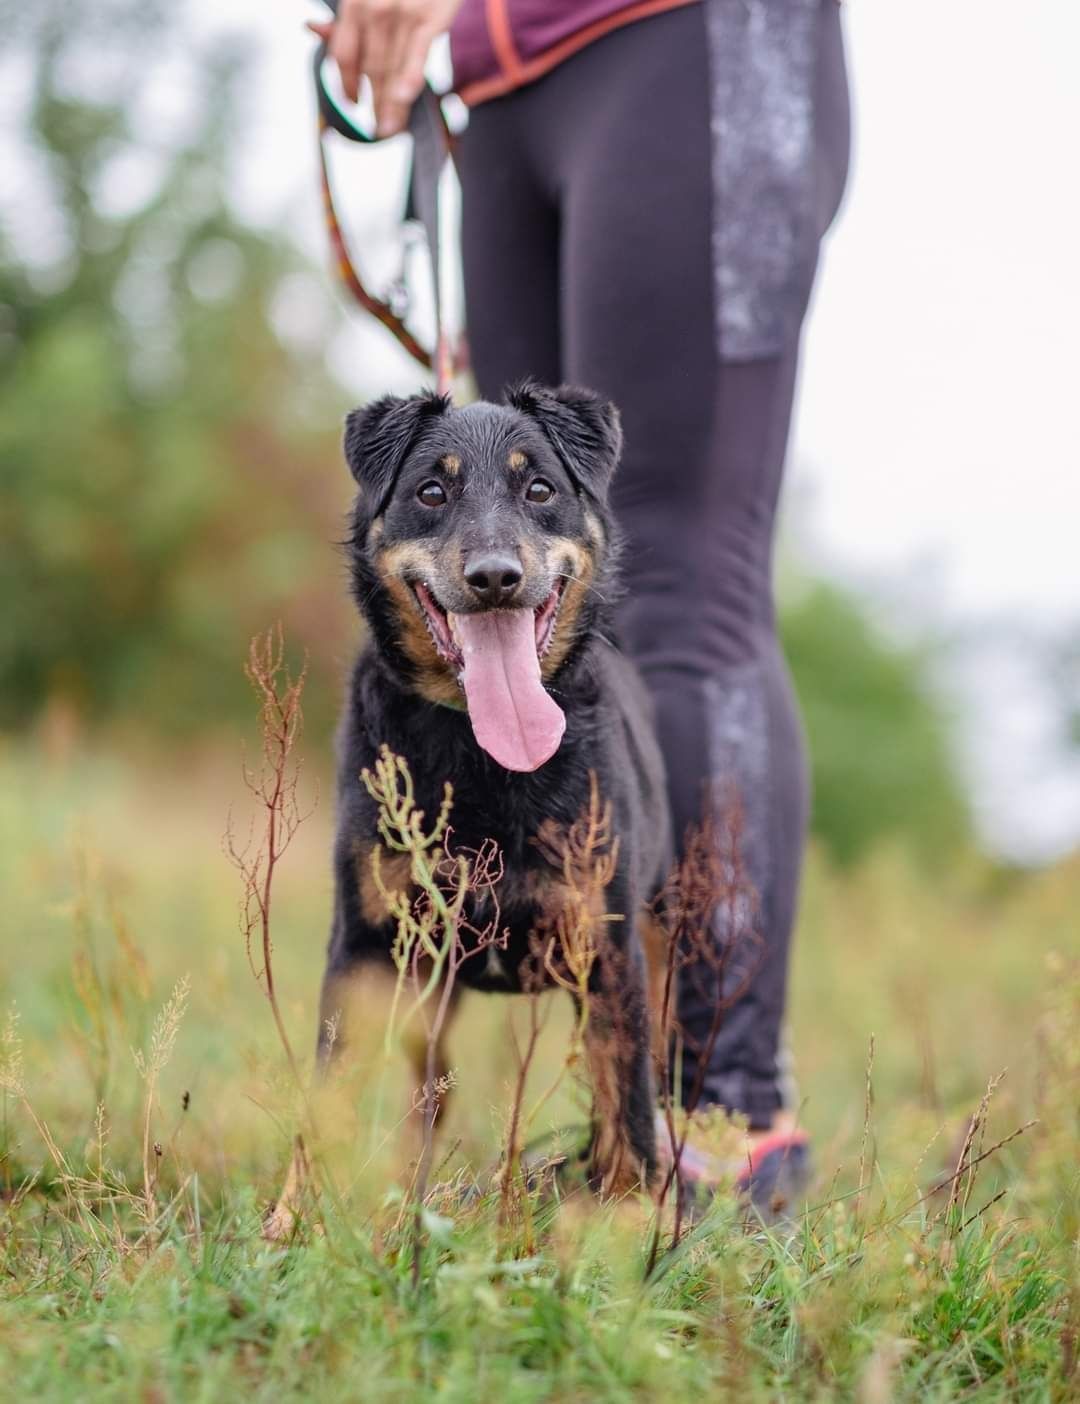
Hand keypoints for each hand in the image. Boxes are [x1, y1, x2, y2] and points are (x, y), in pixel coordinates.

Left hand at [307, 0, 464, 136]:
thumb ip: (345, 15)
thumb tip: (311, 28)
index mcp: (353, 2)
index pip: (344, 54)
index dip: (347, 82)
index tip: (353, 102)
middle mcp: (374, 9)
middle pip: (370, 68)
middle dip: (375, 103)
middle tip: (380, 131)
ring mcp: (402, 14)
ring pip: (393, 69)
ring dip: (392, 105)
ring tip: (391, 130)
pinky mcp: (430, 18)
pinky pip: (417, 54)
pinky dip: (409, 78)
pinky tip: (402, 99)